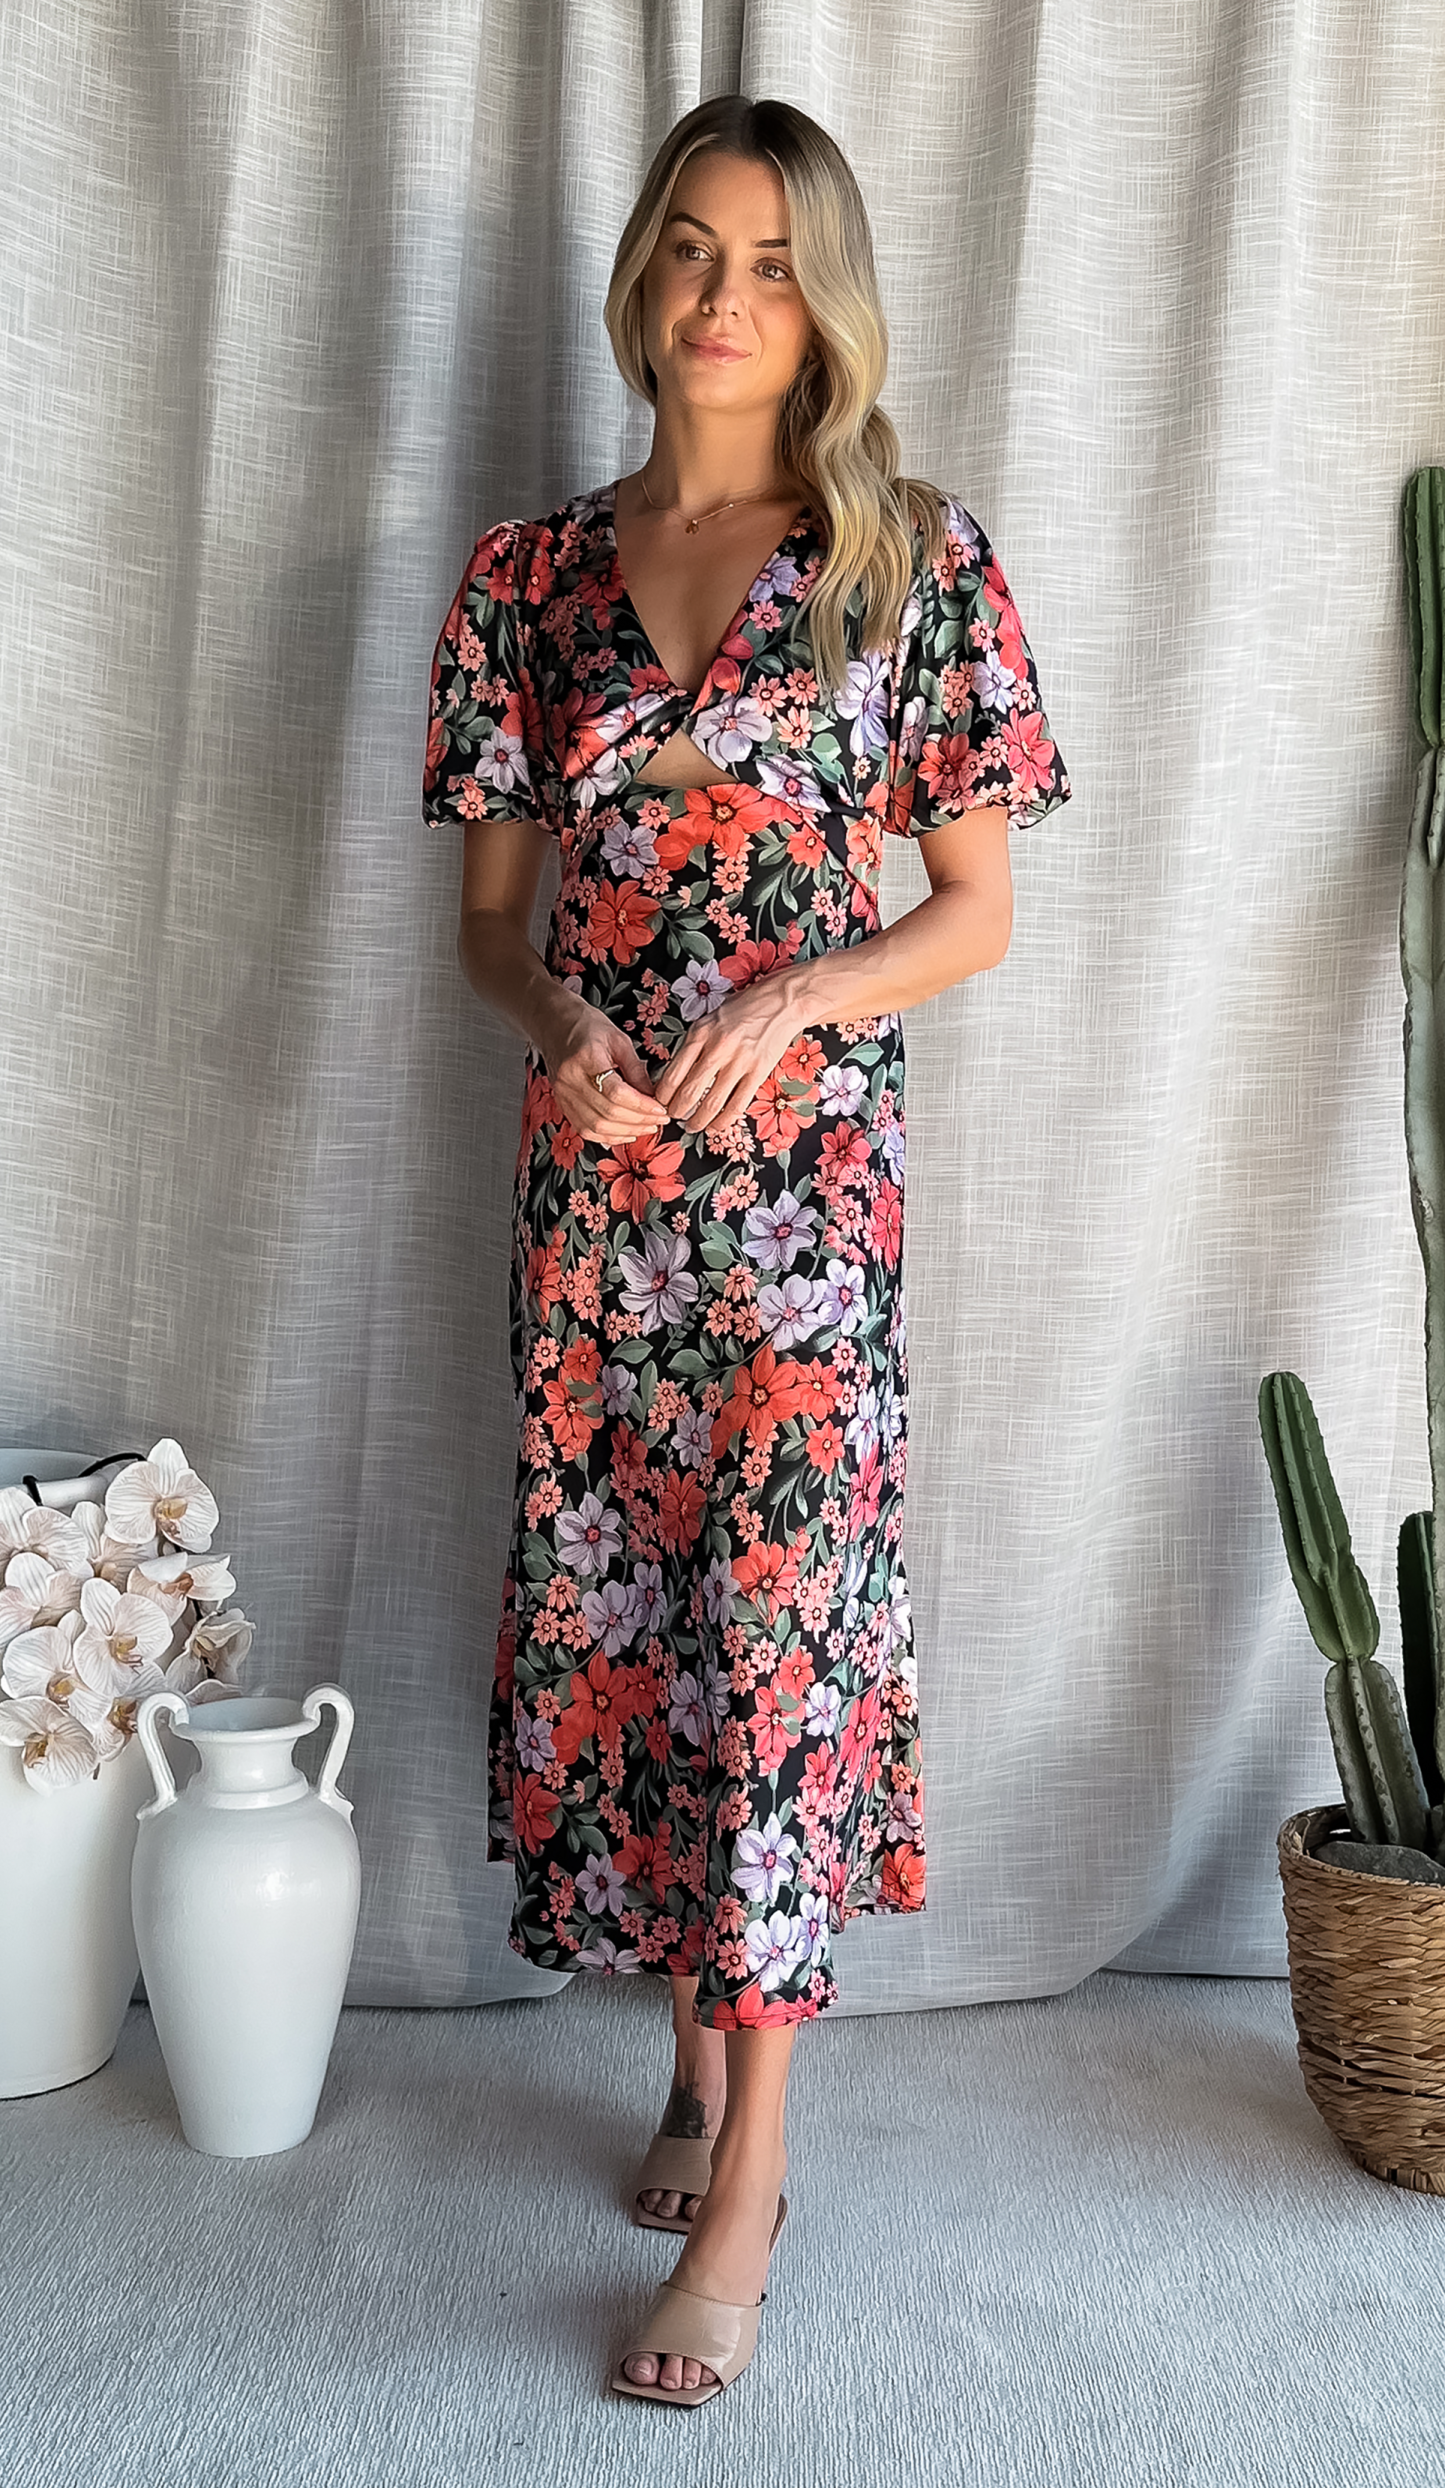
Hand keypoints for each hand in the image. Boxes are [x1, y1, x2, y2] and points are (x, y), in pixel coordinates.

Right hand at [545, 1005, 670, 1143]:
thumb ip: (636, 1070)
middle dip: (638, 1121)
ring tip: (646, 1128)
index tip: (660, 1109)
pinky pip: (584, 1129)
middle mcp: (570, 1079)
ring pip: (596, 1126)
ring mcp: (563, 1094)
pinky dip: (607, 1137)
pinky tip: (625, 1134)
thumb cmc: (587, 1027)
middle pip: (607, 1113)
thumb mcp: (619, 1040)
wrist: (555, 1025)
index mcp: (586, 1058)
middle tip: (659, 1120)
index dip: (641, 1106)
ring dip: (625, 1132)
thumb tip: (653, 1096)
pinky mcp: (561, 1103)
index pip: (616, 1093)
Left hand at [653, 976, 805, 1134]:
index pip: (673, 1073)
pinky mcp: (758, 1072)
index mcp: (700, 1033)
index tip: (660, 1102)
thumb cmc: (744, 1008)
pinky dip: (724, 1121)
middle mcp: (717, 1048)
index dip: (662, 1095)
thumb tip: (676, 1073)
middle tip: (673, 1118)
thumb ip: (694, 1043)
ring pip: (712, 1103)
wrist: (780, 1001)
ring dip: (698, 1121)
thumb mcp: (709, 1019)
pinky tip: (715, 1126)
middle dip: (676, 1111)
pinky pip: (737, 1105)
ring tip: (691, 1127)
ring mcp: (739, 1061)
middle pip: (689, 1092)